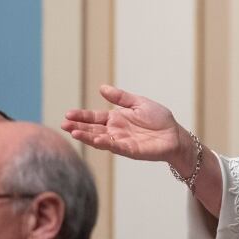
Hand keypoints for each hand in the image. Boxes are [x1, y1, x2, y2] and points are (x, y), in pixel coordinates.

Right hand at [62, 84, 187, 165]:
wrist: (175, 134)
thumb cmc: (159, 119)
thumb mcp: (139, 103)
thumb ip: (121, 97)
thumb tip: (102, 88)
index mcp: (116, 118)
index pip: (94, 117)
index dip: (82, 116)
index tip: (68, 114)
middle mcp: (115, 131)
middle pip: (93, 129)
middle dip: (78, 127)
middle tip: (64, 124)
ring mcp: (121, 141)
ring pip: (100, 139)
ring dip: (87, 136)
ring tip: (73, 132)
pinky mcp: (130, 150)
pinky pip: (116, 147)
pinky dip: (105, 143)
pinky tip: (95, 139)